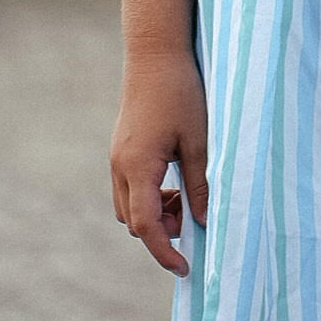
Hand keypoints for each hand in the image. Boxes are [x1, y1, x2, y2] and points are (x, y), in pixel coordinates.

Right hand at [111, 49, 208, 275]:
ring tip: (189, 194)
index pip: (145, 225)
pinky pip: (131, 187)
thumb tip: (203, 222)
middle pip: (135, 220)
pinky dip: (152, 194)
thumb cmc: (180, 92)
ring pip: (130, 206)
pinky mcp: (122, 150)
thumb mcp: (198, 139)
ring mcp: (118, 158)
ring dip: (158, 211)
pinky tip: (177, 178)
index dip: (164, 251)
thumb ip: (200, 183)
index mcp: (137, 167)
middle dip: (164, 229)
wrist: (155, 54)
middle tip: (197, 215)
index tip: (185, 267)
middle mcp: (120, 167)